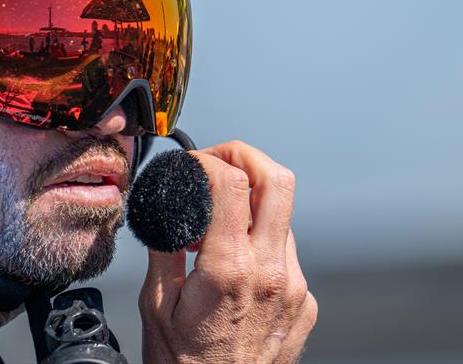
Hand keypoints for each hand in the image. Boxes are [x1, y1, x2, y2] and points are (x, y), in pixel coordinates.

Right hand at [138, 141, 316, 363]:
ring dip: (254, 204)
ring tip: (220, 222)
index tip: (194, 163)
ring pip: (284, 217)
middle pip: (279, 181)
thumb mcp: (156, 304)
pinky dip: (262, 242)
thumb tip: (172, 210)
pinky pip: (287, 253)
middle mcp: (272, 273)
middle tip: (221, 160)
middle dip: (248, 156)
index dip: (210, 159)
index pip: (233, 182)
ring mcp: (296, 289)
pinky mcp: (306, 304)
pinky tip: (238, 262)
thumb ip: (165, 248)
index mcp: (229, 269)